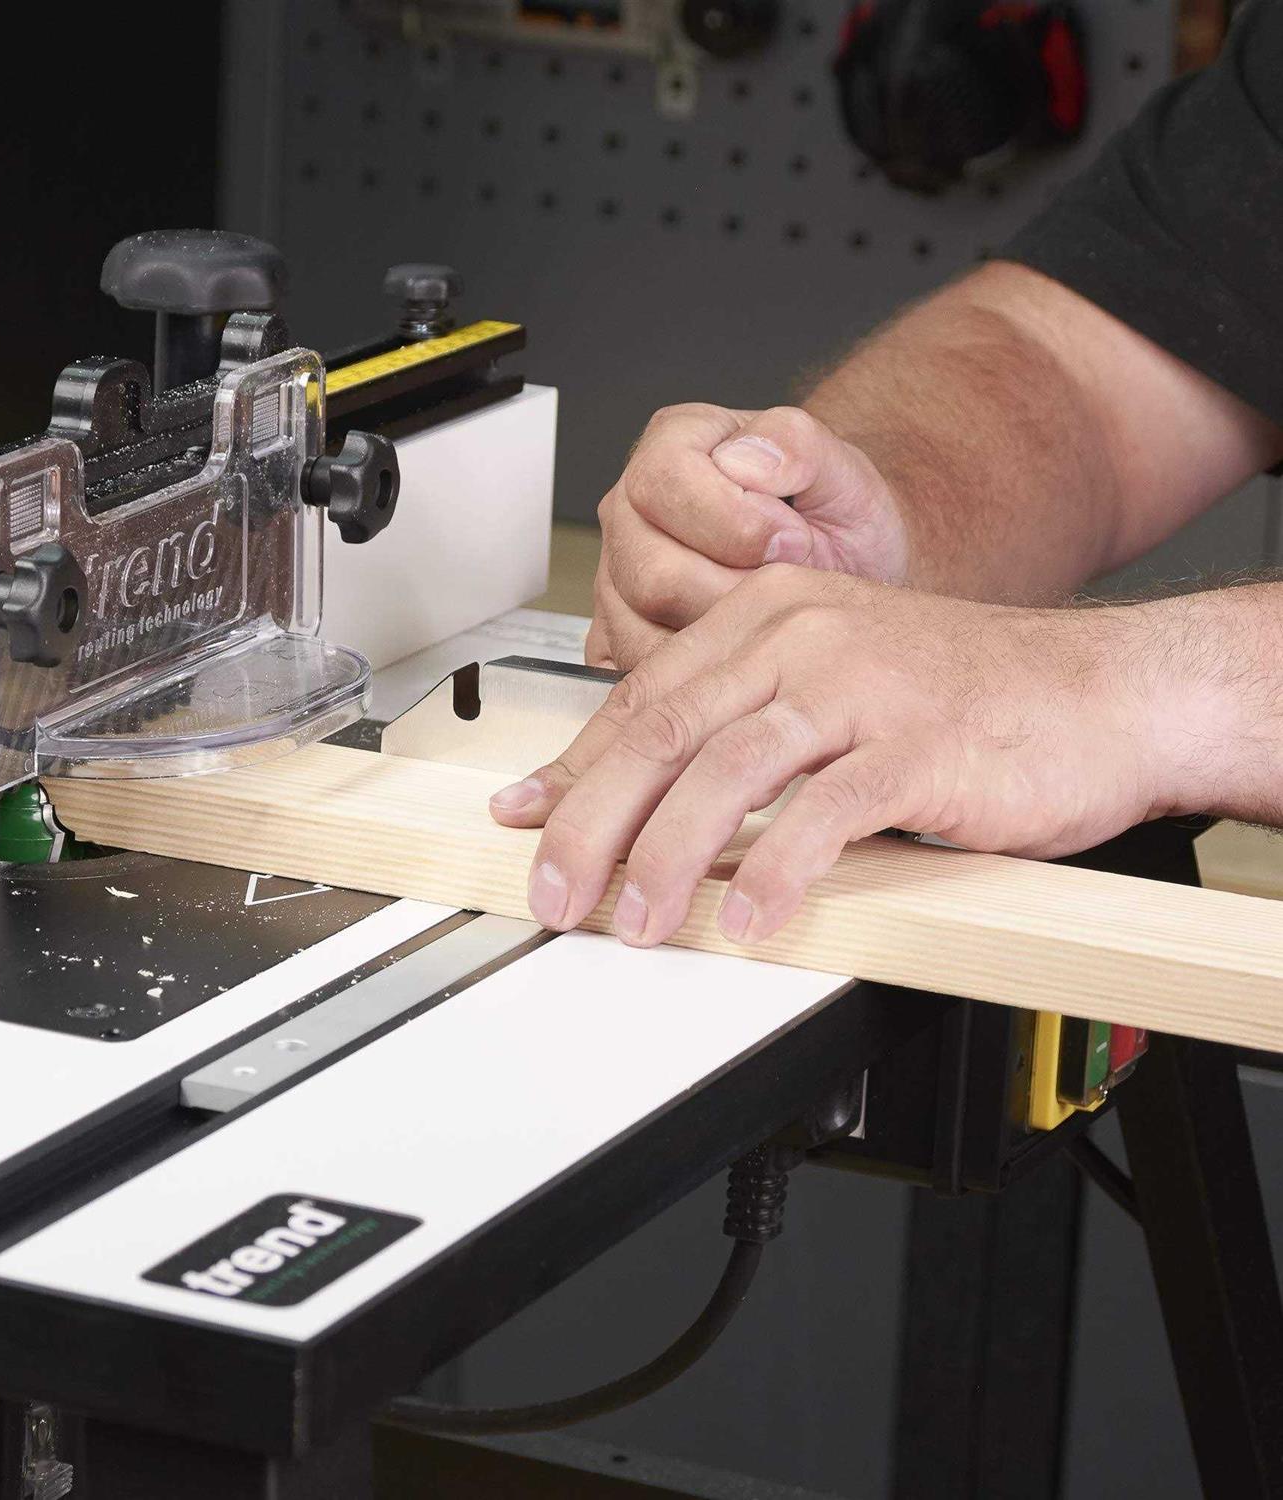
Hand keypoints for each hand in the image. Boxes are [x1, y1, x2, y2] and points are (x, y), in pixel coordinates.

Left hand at [498, 566, 1191, 946]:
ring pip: (727, 772)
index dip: (574, 771)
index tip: (525, 823)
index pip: (642, 698)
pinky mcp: (920, 744)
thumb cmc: (959, 699)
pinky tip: (753, 920)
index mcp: (769, 616)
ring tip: (640, 923)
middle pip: (662, 732)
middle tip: (556, 892)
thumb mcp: (830, 692)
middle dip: (593, 824)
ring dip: (670, 858)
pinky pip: (826, 812)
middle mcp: (803, 638)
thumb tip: (637, 797)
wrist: (1101, 692)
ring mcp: (862, 686)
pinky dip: (779, 872)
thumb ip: (733, 730)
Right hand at [587, 404, 910, 669]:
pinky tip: (740, 647)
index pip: (666, 483)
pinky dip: (698, 672)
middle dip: (734, 592)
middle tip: (782, 584)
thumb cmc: (830, 516)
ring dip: (719, 636)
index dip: (736, 522)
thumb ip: (797, 445)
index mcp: (671, 445)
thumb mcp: (841, 468)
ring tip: (763, 613)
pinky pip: (639, 669)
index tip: (792, 538)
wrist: (838, 562)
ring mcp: (616, 575)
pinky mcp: (618, 632)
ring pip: (642, 631)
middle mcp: (629, 510)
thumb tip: (744, 460)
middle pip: (652, 573)